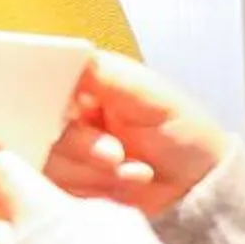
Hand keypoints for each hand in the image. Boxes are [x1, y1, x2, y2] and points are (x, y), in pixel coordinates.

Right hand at [43, 50, 229, 215]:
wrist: (199, 187)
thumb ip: (106, 75)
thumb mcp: (150, 95)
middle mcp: (74, 117)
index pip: (46, 86)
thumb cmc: (185, 134)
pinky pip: (61, 189)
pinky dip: (95, 190)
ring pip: (52, 163)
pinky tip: (127, 184)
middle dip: (82, 147)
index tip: (67, 116)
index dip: (47, 102)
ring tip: (134, 170)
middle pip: (45, 130)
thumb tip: (66, 53)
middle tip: (115, 154)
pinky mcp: (73, 184)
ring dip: (94, 172)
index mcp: (88, 85)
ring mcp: (71, 153)